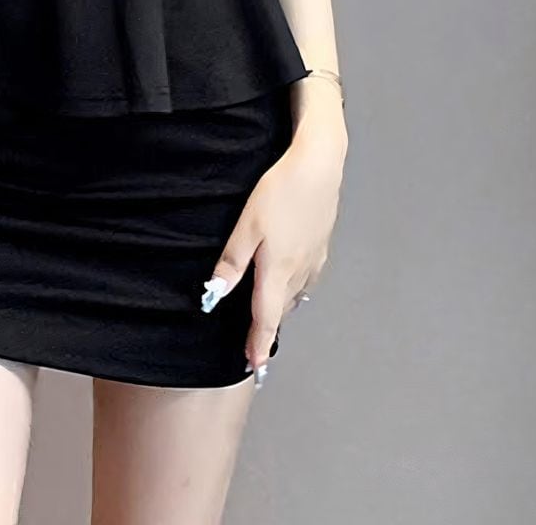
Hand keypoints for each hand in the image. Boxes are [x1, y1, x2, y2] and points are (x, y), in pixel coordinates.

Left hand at [201, 117, 346, 381]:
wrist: (319, 167)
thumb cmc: (278, 193)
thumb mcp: (247, 226)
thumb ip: (232, 262)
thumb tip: (214, 297)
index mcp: (277, 271)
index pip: (266, 318)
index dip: (258, 345)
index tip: (253, 369)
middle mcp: (299, 272)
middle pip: (281, 310)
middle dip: (267, 330)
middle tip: (255, 349)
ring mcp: (314, 260)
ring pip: (294, 295)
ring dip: (280, 309)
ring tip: (267, 319)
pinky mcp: (321, 247)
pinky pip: (305, 279)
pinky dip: (293, 289)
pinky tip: (288, 283)